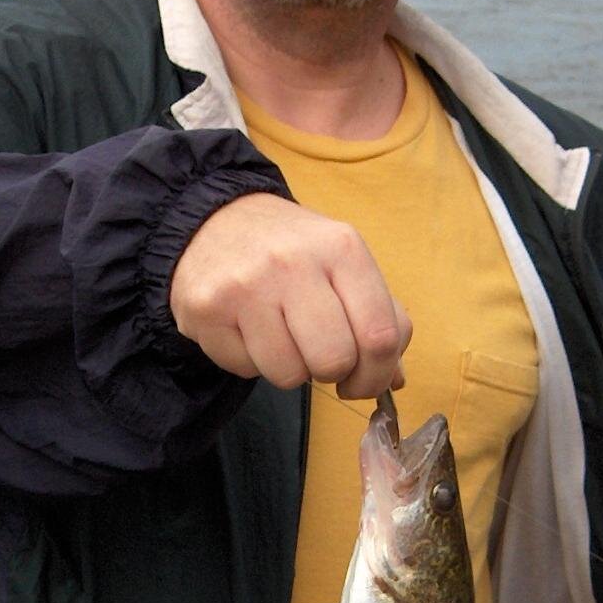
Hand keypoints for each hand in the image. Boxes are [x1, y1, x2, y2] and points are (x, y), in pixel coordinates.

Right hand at [169, 192, 409, 397]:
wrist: (214, 221)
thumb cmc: (291, 252)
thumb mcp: (343, 264)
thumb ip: (378, 317)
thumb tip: (394, 379)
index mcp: (341, 248)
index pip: (380, 334)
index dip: (377, 374)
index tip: (365, 382)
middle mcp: (293, 262)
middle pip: (334, 360)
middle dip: (332, 373)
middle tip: (320, 358)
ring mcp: (247, 286)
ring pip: (289, 374)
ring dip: (290, 370)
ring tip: (281, 337)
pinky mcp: (208, 309)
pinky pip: (246, 369)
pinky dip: (252, 362)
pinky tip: (249, 330)